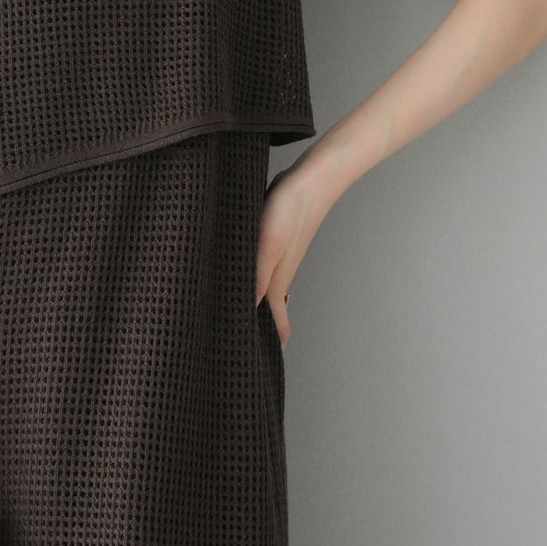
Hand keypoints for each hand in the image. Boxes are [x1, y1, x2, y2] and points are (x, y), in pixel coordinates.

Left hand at [254, 155, 332, 349]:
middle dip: (254, 328)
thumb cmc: (290, 210)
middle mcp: (276, 275)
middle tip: (236, 346)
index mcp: (275, 283)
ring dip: (251, 305)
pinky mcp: (272, 241)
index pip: (273, 323)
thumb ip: (257, 277)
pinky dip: (250, 280)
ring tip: (234, 317)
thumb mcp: (268, 245)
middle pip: (265, 310)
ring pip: (261, 290)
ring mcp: (275, 258)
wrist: (312, 178)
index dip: (266, 344)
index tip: (253, 367)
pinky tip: (238, 275)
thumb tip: (245, 310)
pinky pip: (259, 270)